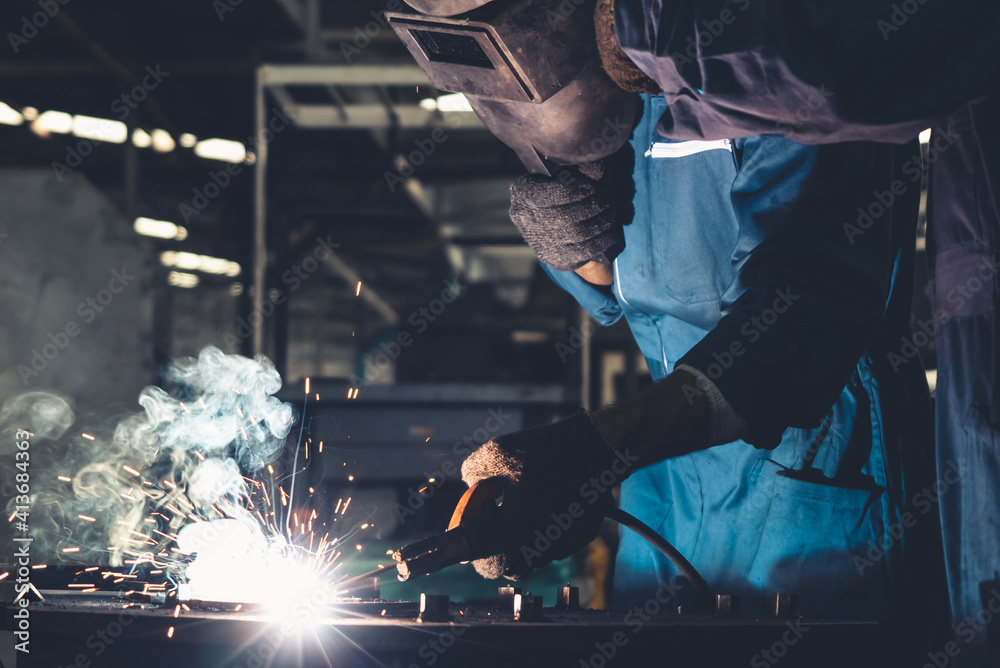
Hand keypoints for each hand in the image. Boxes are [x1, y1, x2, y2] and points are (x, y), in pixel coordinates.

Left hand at [460, 410, 636, 579]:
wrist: (594, 445)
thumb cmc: (544, 451)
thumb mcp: (495, 454)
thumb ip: (473, 476)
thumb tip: (471, 489)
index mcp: (517, 533)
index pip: (488, 567)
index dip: (478, 553)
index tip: (478, 533)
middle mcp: (543, 547)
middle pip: (513, 564)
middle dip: (503, 545)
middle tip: (502, 518)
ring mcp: (566, 544)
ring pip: (536, 554)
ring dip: (527, 536)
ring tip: (529, 502)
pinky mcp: (583, 535)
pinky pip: (558, 541)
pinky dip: (550, 527)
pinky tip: (551, 501)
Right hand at [509, 162, 623, 271]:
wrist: (553, 221)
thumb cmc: (561, 188)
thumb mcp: (566, 173)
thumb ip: (580, 168)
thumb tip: (597, 168)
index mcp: (524, 192)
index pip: (543, 196)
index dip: (570, 191)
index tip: (590, 187)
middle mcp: (526, 220)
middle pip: (562, 217)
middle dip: (591, 207)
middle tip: (605, 201)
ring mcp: (540, 242)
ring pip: (576, 234)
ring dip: (600, 222)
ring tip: (610, 212)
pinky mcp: (555, 258)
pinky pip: (583, 251)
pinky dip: (602, 240)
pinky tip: (609, 231)